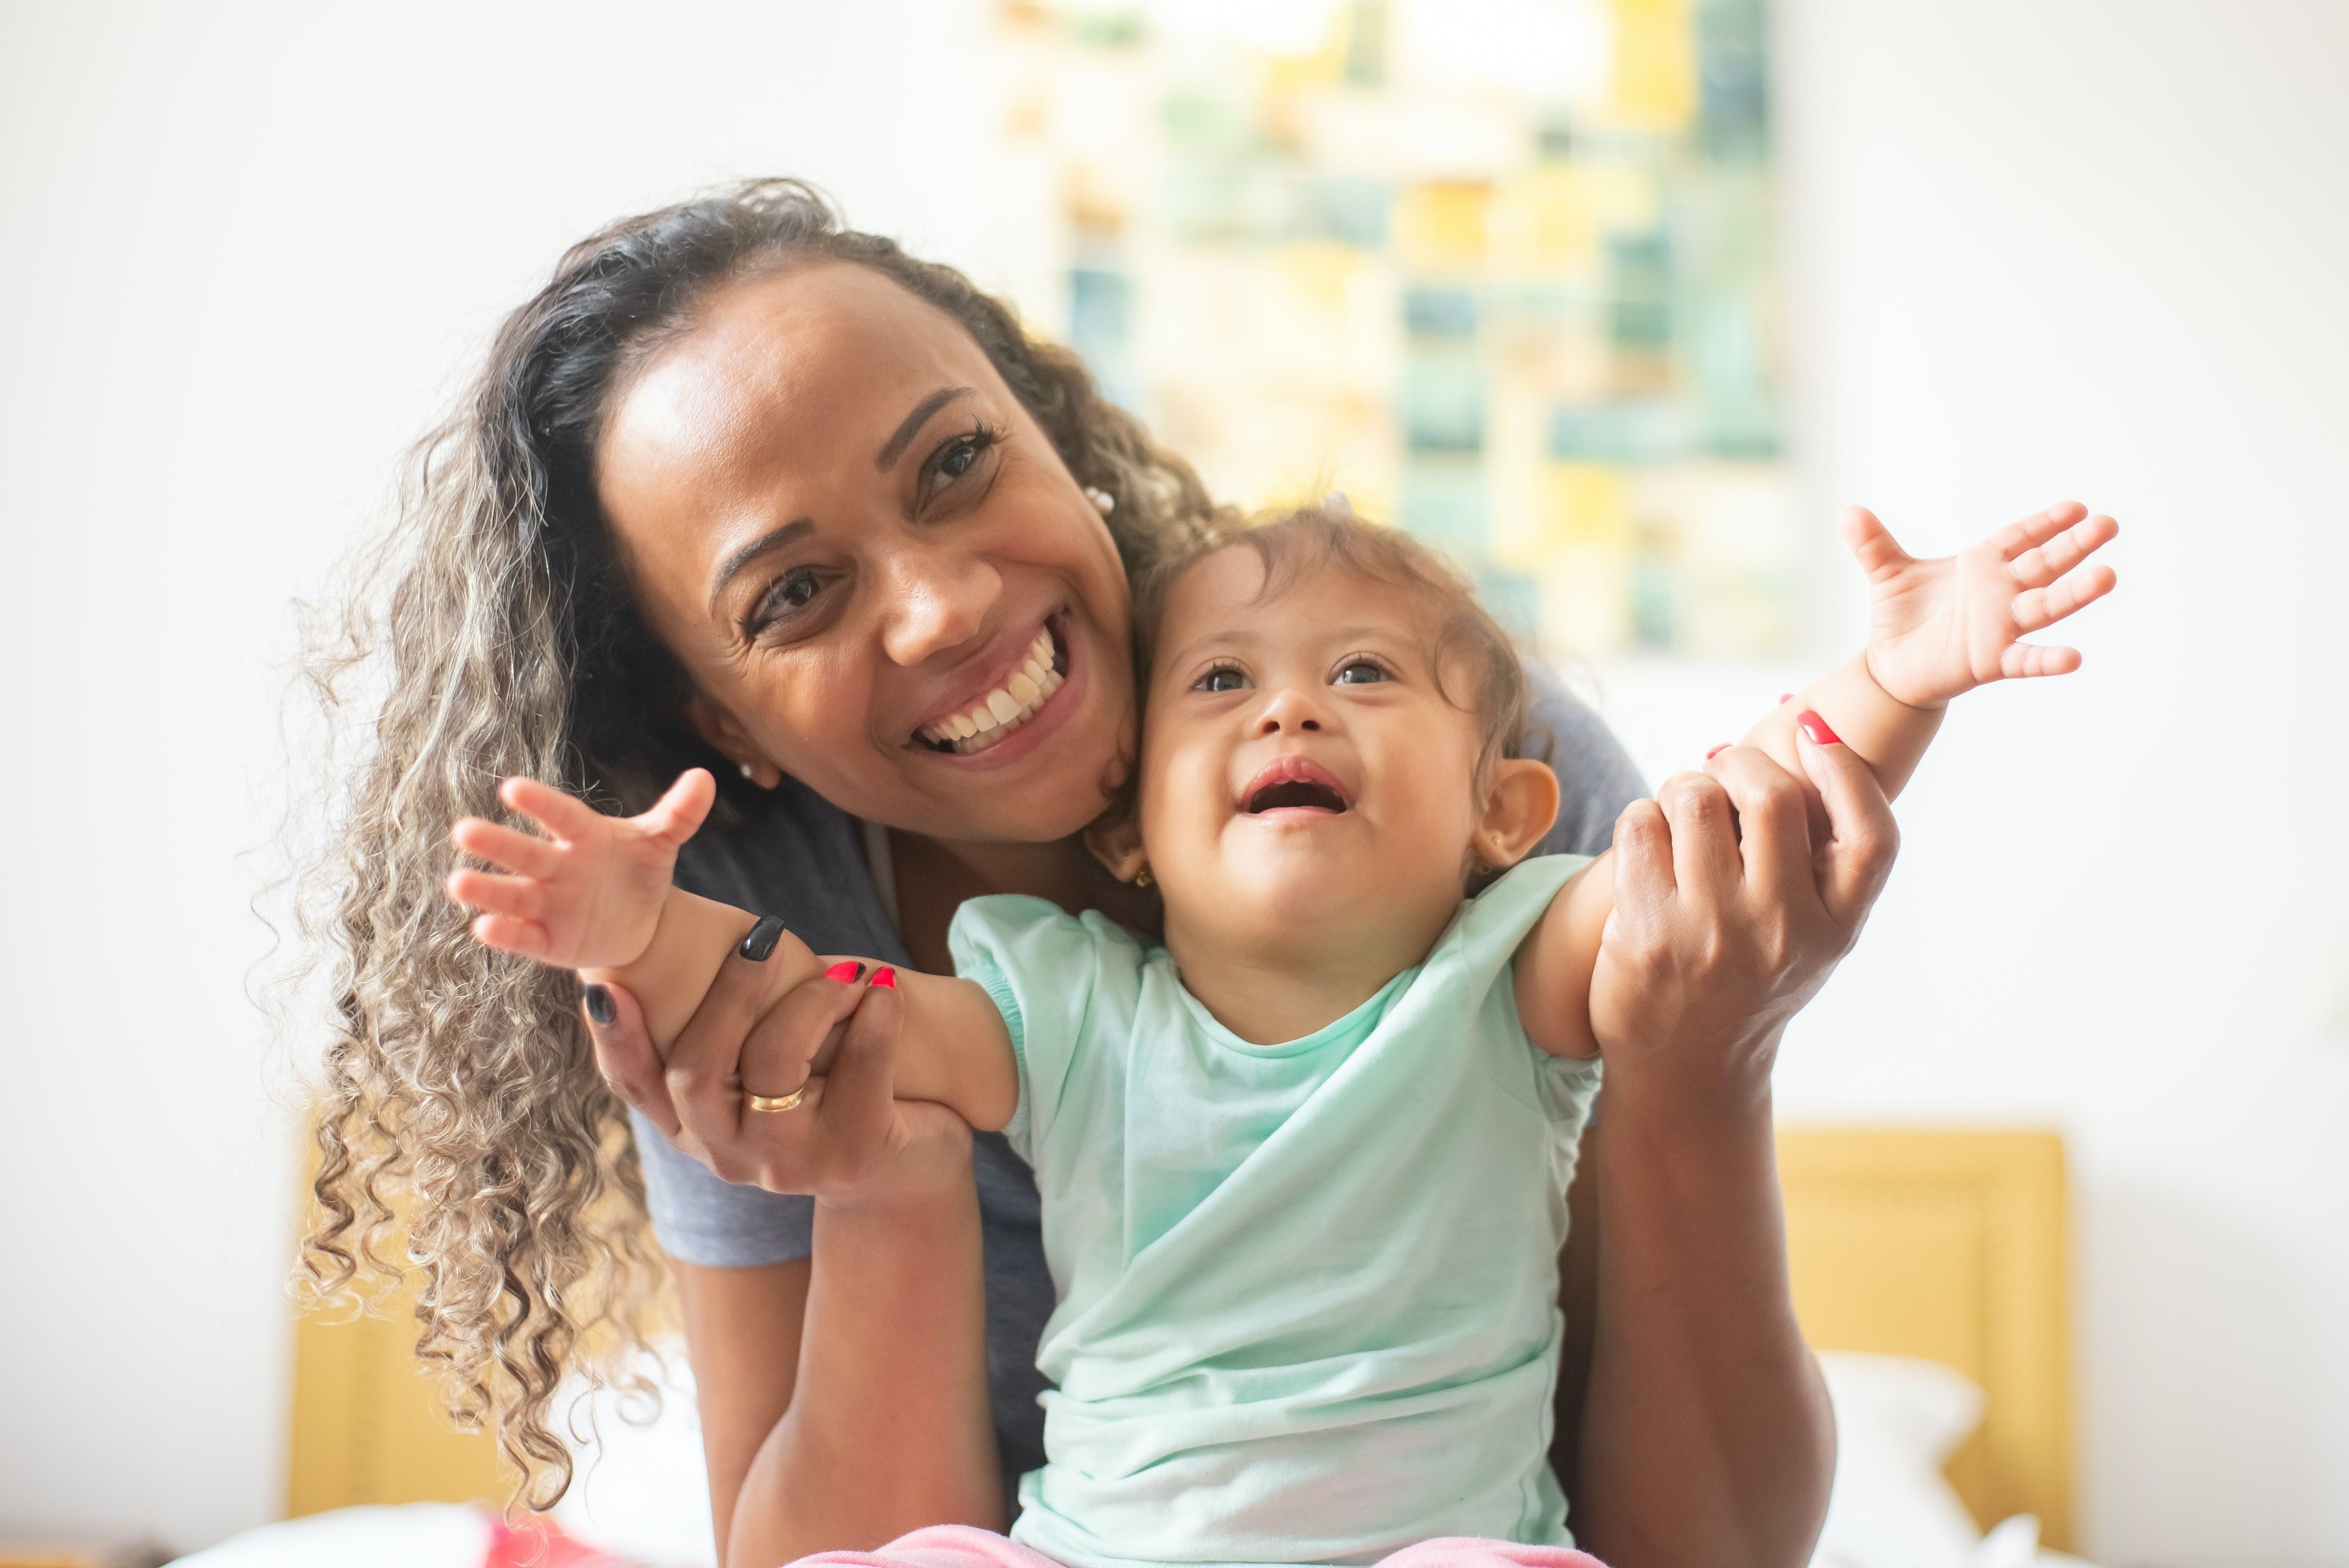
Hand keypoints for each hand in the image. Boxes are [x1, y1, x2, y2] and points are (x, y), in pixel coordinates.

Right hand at [446, 769, 714, 967]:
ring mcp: (547, 903)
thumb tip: (705, 778)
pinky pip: (523, 936)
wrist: (639, 922)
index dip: (539, 804)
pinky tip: (484, 928)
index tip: (512, 789)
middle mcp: (556, 866)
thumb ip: (680, 814)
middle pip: (524, 853)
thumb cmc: (637, 870)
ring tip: (457, 883)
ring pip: (512, 895)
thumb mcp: (660, 842)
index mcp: (583, 836)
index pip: (560, 815)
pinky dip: (505, 934)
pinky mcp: (546, 940)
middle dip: (495, 844)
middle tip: (463, 831)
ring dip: (486, 890)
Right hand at [588, 944, 971, 1205]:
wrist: (907, 1169)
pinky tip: (884, 991)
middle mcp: (726, 1153)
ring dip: (812, 1000)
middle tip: (764, 936)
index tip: (604, 986)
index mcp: (691, 1126)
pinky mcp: (850, 1157)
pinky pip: (858, 1071)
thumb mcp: (767, 1069)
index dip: (616, 1038)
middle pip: (696, 1072)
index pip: (634, 1086)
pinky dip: (875, 1018)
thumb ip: (732, 1024)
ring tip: (847, 971)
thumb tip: (707, 933)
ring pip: (773, 1064)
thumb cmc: (829, 1094)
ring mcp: (786, 1163)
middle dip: (728, 994)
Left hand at [1588, 732, 1897, 1104]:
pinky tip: (1648, 841)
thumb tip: (1804, 741)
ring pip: (1697, 799)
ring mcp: (1713, 933)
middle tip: (1722, 773)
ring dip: (1683, 788)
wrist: (1688, 1068)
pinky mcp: (1648, 934)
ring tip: (1680, 813)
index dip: (1847, 772)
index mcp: (1835, 928)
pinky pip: (1640, 826)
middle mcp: (1782, 931)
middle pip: (1774, 797)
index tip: (1813, 734)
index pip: (1872, 838)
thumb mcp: (1813, 938)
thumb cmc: (1750, 981)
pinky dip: (1641, 818)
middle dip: (1739, 764)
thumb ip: (1819, 863)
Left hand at [1849, 501, 2118, 708]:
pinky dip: (2047, 660)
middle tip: (2107, 525)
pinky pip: (2025, 659)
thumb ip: (1872, 544)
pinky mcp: (1991, 660)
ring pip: (2044, 606)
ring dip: (2075, 593)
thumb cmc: (1903, 616)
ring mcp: (2000, 626)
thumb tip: (1846, 511)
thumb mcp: (1886, 574)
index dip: (2047, 522)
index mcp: (1982, 565)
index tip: (2078, 508)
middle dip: (2075, 545)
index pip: (2021, 537)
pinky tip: (2074, 658)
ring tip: (2107, 577)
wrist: (1891, 666)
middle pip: (2045, 564)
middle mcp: (2000, 593)